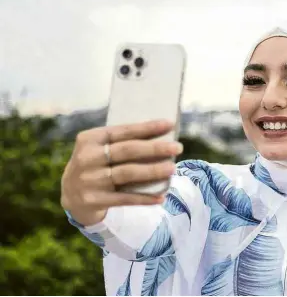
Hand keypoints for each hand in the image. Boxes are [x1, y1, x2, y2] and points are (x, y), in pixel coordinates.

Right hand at [60, 119, 183, 226]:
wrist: (70, 194)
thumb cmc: (96, 164)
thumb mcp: (100, 149)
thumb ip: (122, 143)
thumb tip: (161, 138)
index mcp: (90, 139)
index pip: (122, 131)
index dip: (147, 128)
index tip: (169, 124)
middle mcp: (87, 158)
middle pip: (127, 151)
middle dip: (155, 148)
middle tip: (178, 147)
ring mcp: (89, 180)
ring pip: (127, 173)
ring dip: (152, 171)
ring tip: (172, 168)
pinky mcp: (93, 200)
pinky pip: (124, 199)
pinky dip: (144, 198)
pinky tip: (161, 197)